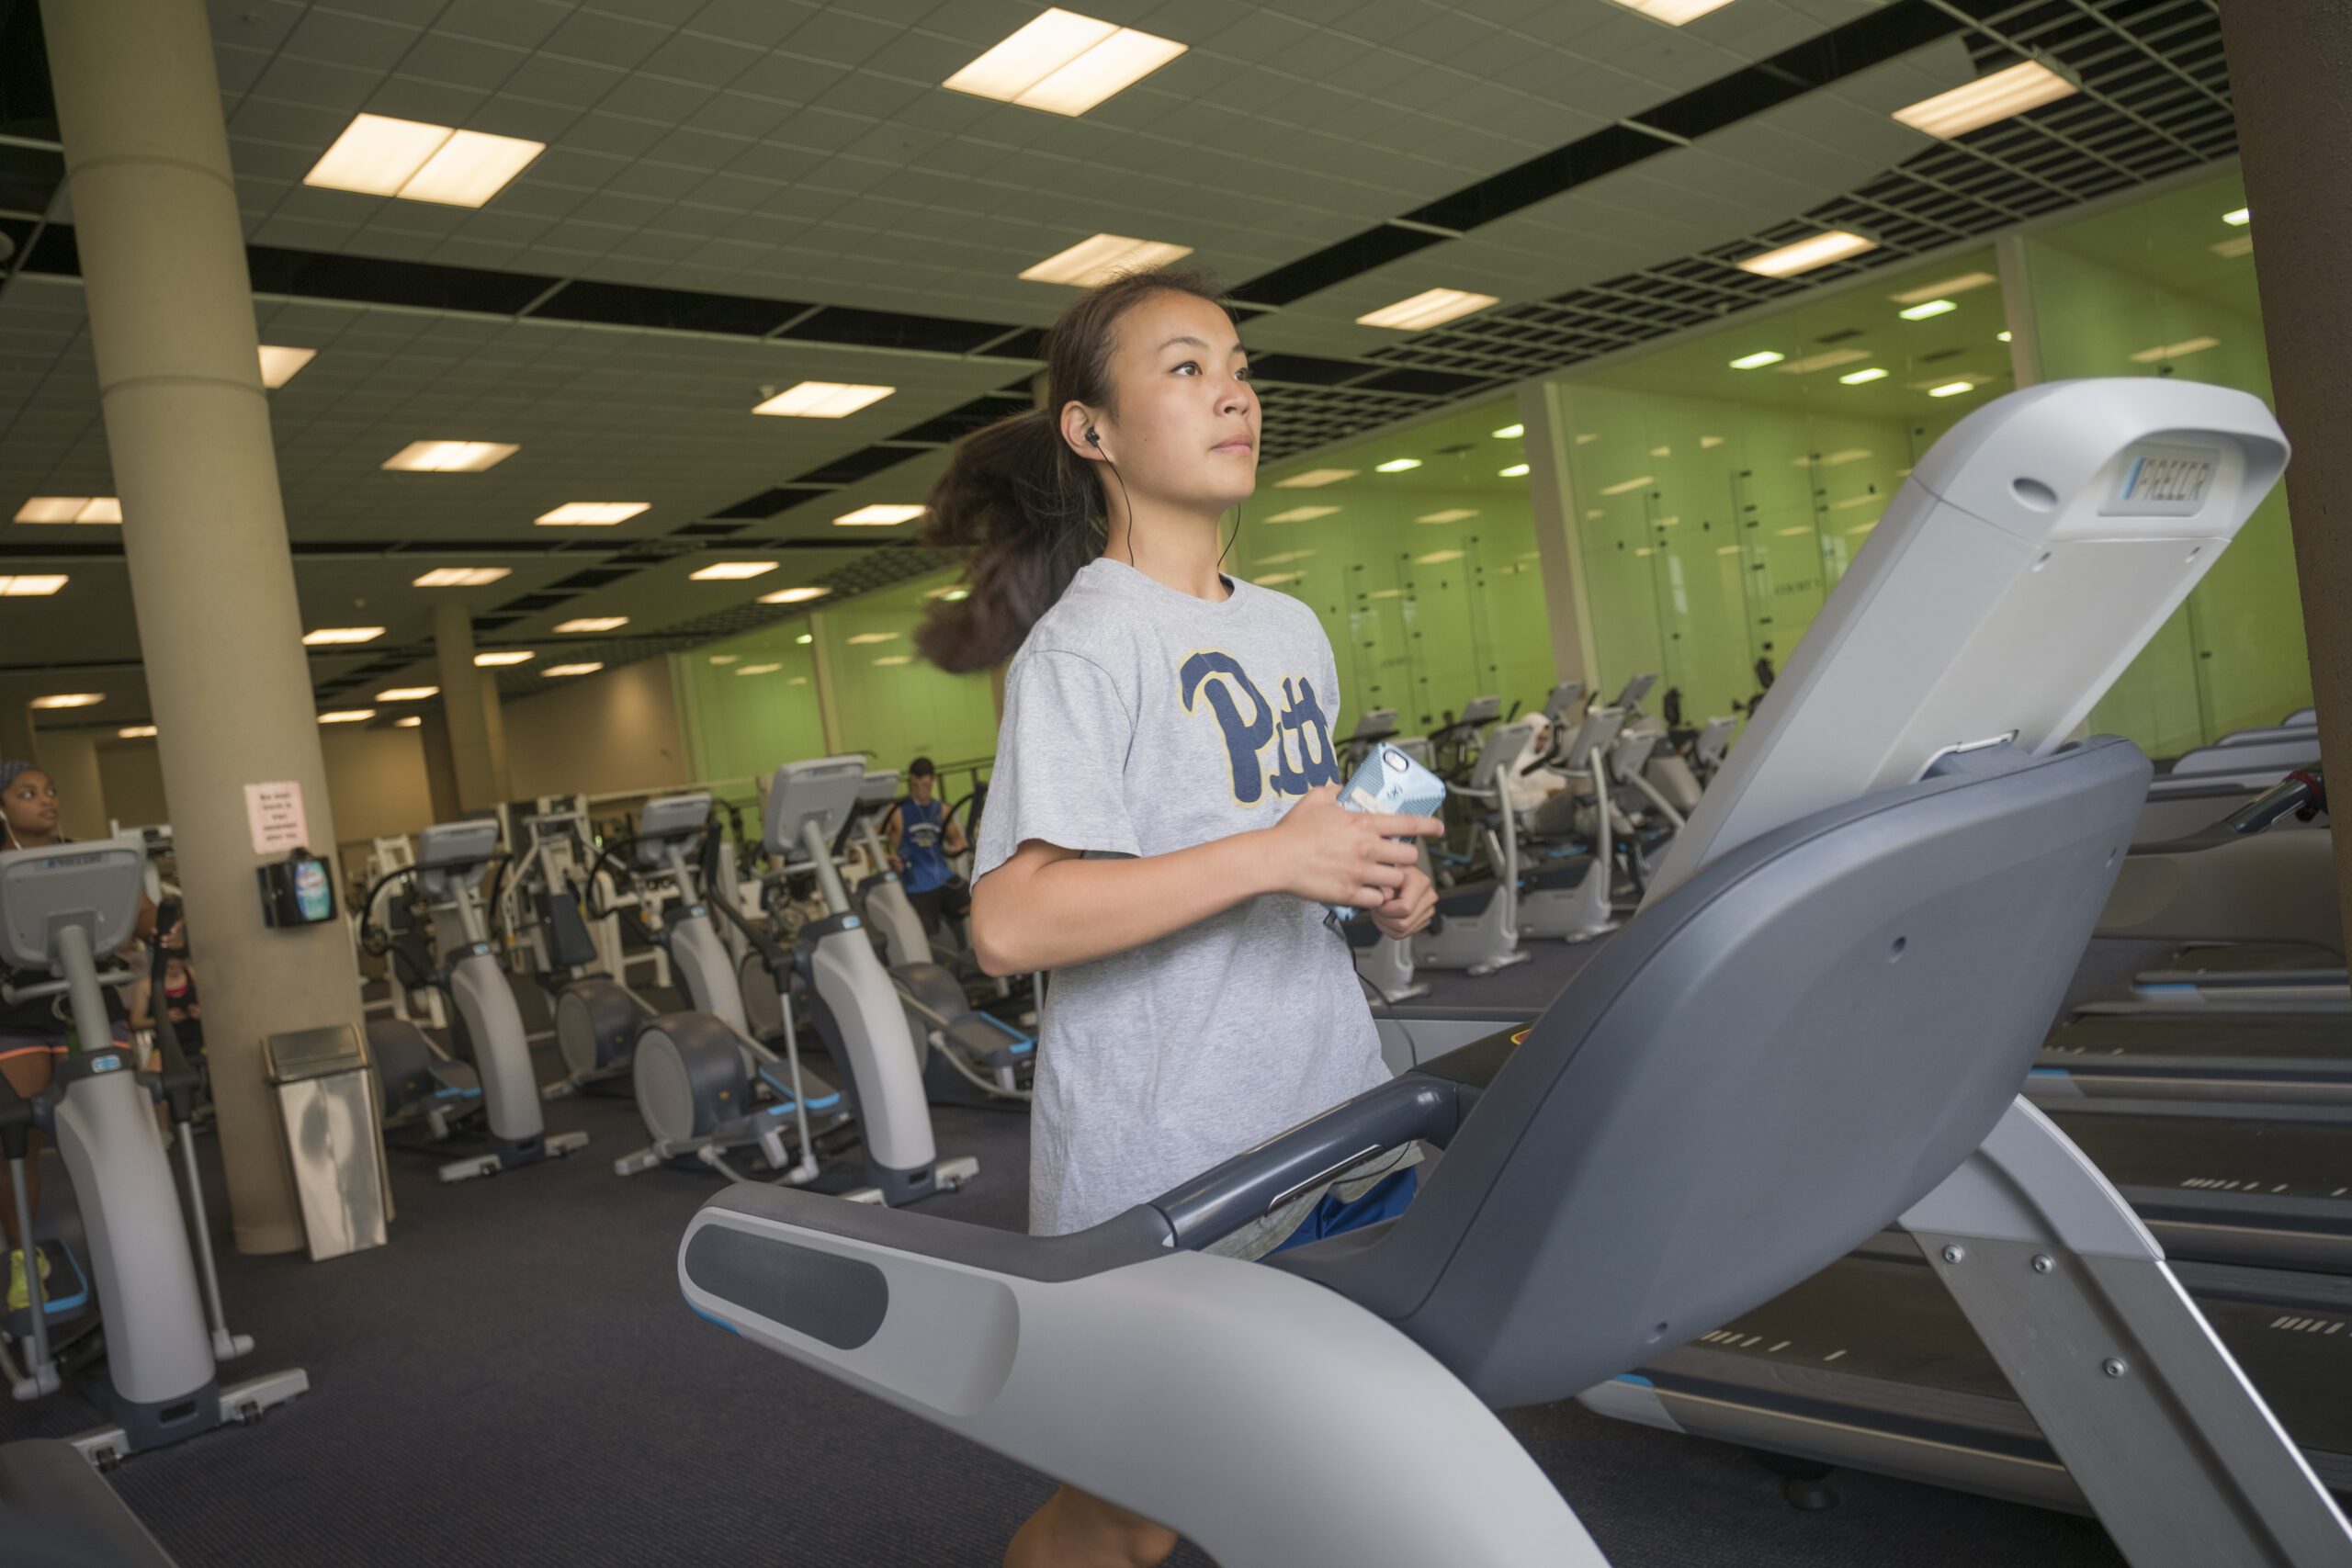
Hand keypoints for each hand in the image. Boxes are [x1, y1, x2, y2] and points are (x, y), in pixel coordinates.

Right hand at [1268, 786, 1444, 910]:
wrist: (1275, 859)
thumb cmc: (1292, 831)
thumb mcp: (1315, 799)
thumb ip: (1334, 790)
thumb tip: (1342, 786)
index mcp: (1363, 823)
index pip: (1407, 822)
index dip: (1428, 826)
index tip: (1438, 829)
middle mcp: (1367, 848)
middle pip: (1408, 856)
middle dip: (1405, 857)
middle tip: (1395, 858)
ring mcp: (1360, 873)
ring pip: (1396, 880)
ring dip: (1392, 879)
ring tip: (1381, 878)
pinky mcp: (1350, 894)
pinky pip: (1378, 900)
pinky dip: (1376, 898)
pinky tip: (1369, 893)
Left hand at [1370, 866, 1436, 939]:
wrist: (1396, 874)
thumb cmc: (1388, 872)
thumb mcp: (1382, 872)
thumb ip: (1382, 884)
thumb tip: (1385, 897)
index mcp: (1421, 882)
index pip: (1405, 908)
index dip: (1386, 909)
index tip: (1378, 902)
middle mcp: (1429, 896)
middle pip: (1404, 923)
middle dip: (1384, 918)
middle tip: (1376, 909)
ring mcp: (1428, 910)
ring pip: (1403, 932)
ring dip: (1385, 925)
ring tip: (1379, 912)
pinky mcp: (1423, 921)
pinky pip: (1403, 934)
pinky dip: (1389, 929)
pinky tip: (1385, 917)